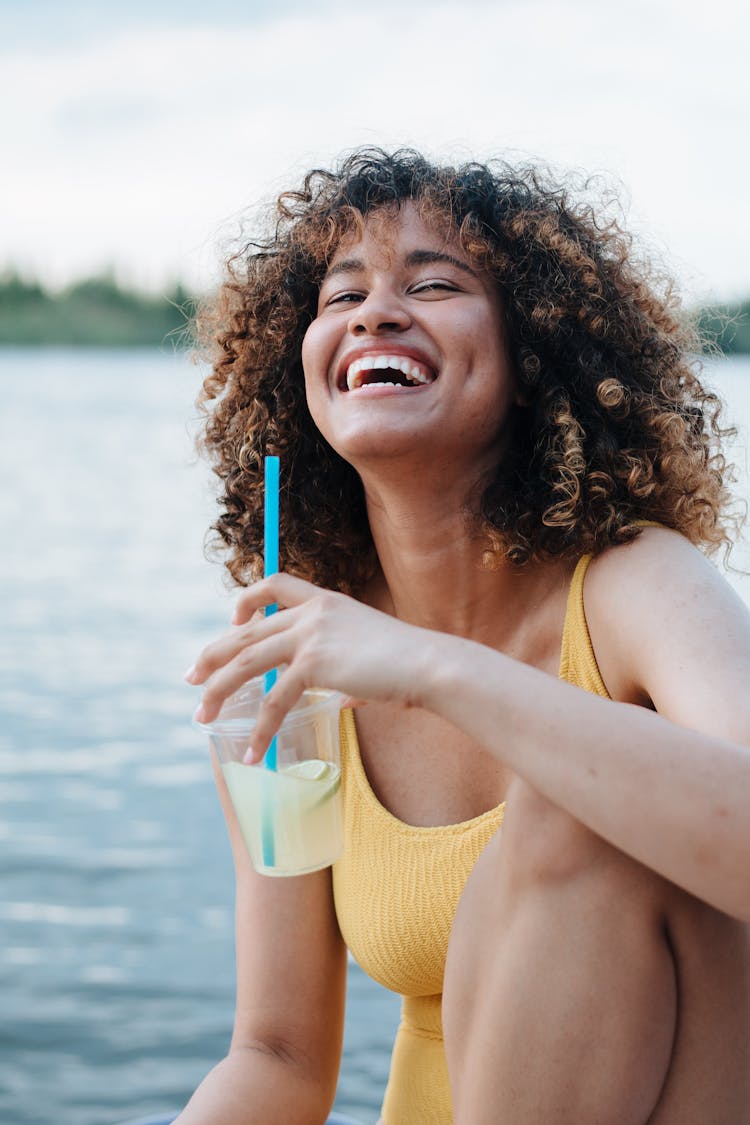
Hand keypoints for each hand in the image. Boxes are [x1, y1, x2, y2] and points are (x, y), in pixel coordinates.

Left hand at [185, 574, 432, 758]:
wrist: (430, 665)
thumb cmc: (410, 666)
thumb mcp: (370, 656)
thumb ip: (347, 673)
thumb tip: (340, 699)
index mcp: (326, 602)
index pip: (276, 584)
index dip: (247, 599)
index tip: (232, 619)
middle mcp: (313, 612)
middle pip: (246, 630)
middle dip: (213, 656)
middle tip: (190, 678)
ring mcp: (311, 634)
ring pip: (246, 661)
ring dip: (217, 690)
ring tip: (200, 716)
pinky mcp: (314, 663)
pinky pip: (274, 700)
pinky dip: (261, 730)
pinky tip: (254, 752)